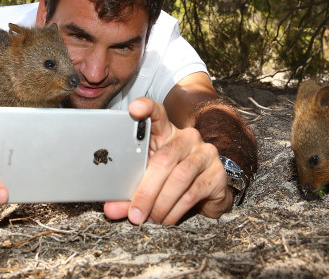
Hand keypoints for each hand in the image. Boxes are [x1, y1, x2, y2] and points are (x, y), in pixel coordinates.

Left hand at [104, 97, 232, 224]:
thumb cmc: (170, 181)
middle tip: (135, 213)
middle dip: (146, 191)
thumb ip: (128, 193)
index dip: (146, 108)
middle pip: (164, 159)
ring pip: (179, 177)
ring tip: (151, 219)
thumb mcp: (147, 182)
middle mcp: (187, 138)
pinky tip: (167, 220)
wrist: (208, 194)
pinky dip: (176, 210)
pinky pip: (194, 192)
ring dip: (161, 203)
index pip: (157, 114)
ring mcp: (205, 153)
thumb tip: (110, 210)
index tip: (134, 108)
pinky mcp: (217, 173)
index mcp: (166, 133)